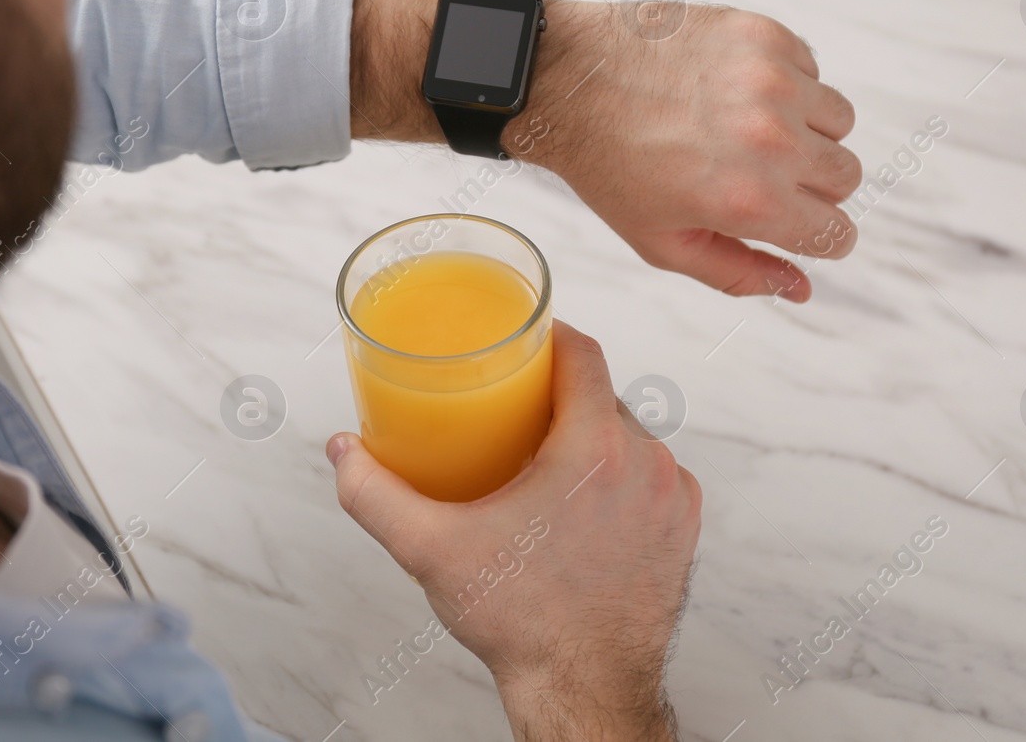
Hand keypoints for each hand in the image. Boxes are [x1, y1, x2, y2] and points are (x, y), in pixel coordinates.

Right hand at [327, 321, 699, 740]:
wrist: (584, 690)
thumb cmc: (520, 622)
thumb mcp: (432, 550)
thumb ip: (375, 494)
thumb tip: (342, 452)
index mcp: (594, 449)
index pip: (582, 354)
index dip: (550, 335)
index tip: (522, 339)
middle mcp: (645, 463)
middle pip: (601, 396)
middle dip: (559, 395)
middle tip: (514, 406)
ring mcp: (672, 497)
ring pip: (629, 437)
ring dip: (591, 437)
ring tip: (545, 455)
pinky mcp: (684, 529)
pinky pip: (652, 477)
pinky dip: (621, 476)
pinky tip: (585, 498)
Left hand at [515, 0, 860, 301]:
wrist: (569, 80)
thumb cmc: (610, 166)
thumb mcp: (664, 241)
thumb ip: (739, 272)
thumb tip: (801, 290)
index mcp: (749, 201)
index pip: (836, 234)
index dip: (815, 235)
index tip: (793, 222)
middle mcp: (772, 141)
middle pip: (846, 177)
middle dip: (810, 186)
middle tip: (755, 174)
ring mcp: (773, 81)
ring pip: (839, 122)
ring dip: (805, 131)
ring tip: (744, 130)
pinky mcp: (765, 34)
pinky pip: (812, 71)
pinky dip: (787, 85)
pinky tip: (732, 91)